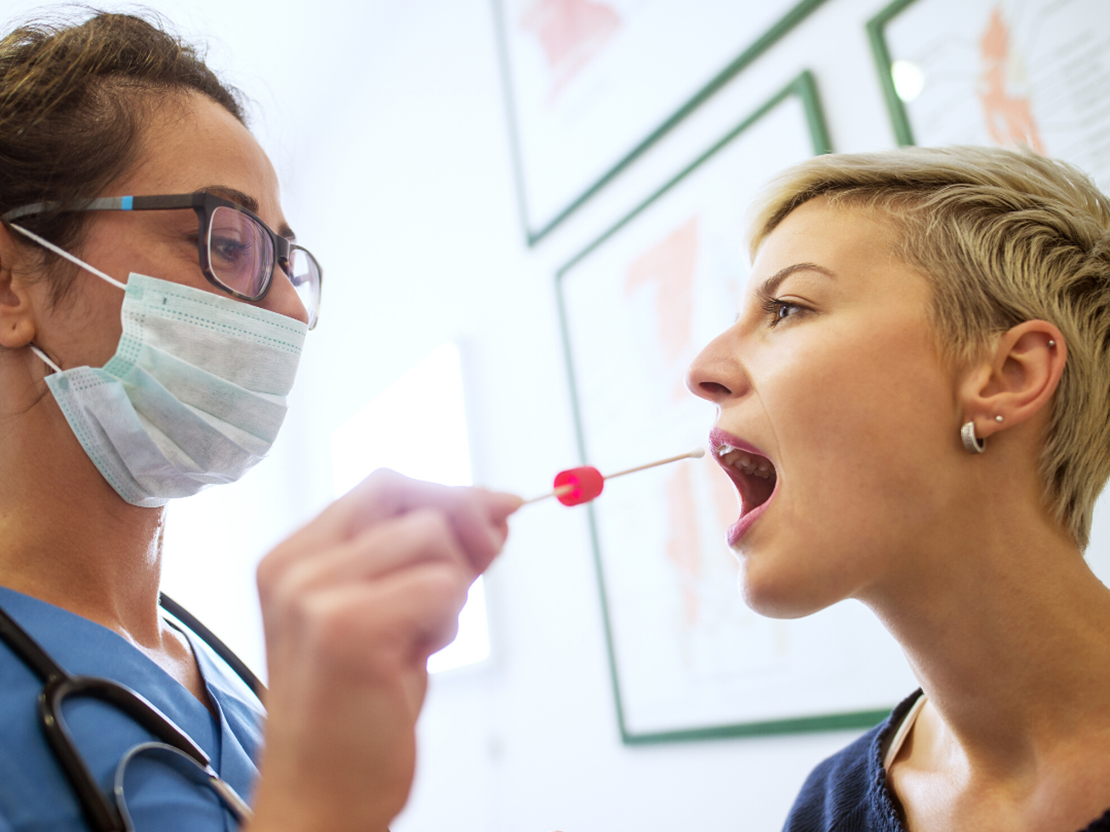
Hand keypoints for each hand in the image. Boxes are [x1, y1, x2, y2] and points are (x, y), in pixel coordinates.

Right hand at [247, 469, 520, 831]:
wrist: (321, 798)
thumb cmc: (355, 712)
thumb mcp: (394, 614)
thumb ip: (432, 558)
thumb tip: (494, 508)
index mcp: (293, 557)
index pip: (383, 486)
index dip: (447, 494)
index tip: (495, 511)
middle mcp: (294, 567)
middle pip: (409, 496)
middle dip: (460, 528)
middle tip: (466, 582)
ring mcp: (314, 595)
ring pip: (433, 538)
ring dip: (450, 588)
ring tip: (418, 640)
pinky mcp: (347, 628)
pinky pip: (442, 586)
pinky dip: (447, 621)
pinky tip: (415, 659)